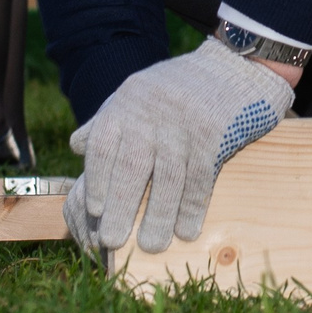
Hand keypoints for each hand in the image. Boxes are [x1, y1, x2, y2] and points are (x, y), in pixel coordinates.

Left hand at [63, 38, 295, 255]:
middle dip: (120, 208)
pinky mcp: (214, 135)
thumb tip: (76, 147)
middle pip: (131, 168)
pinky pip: (199, 178)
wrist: (235, 67)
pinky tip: (186, 231)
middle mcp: (151, 114)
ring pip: (166, 179)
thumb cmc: (180, 87)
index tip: (94, 210)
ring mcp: (183, 125)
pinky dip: (191, 207)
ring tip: (150, 246)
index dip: (97, 180)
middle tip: (112, 242)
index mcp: (127, 103)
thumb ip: (108, 119)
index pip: (103, 146)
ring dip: (158, 217)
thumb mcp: (137, 92)